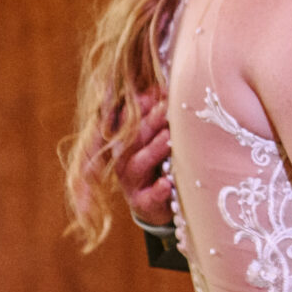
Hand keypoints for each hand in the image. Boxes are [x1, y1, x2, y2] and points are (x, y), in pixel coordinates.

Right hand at [116, 97, 173, 227]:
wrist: (156, 205)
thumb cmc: (157, 164)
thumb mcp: (154, 139)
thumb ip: (154, 115)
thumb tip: (162, 86)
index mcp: (127, 140)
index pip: (130, 119)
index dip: (142, 106)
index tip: (158, 92)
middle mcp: (124, 158)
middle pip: (134, 138)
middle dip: (150, 122)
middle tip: (167, 109)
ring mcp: (131, 182)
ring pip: (138, 164)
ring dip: (154, 151)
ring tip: (168, 139)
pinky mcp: (142, 202)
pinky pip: (149, 197)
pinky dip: (157, 191)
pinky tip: (167, 184)